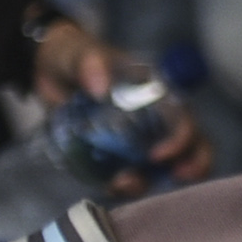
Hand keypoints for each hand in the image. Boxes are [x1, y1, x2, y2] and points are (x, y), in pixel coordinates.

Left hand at [34, 27, 214, 189]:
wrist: (49, 71)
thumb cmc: (75, 56)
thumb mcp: (81, 54)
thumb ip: (91, 64)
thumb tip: (100, 89)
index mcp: (155, 92)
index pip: (183, 117)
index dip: (182, 138)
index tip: (158, 155)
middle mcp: (154, 118)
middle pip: (191, 145)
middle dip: (193, 166)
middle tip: (176, 179)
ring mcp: (137, 139)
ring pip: (163, 167)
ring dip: (150, 181)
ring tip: (123, 184)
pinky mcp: (116, 155)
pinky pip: (130, 176)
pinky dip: (125, 186)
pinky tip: (110, 183)